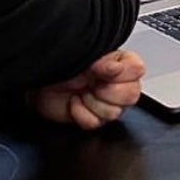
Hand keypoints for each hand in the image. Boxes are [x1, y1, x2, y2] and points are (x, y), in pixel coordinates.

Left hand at [30, 49, 145, 129]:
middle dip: (107, 91)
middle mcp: (118, 83)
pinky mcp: (95, 119)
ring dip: (92, 103)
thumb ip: (104, 60)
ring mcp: (107, 102)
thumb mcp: (87, 56)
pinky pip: (97, 124)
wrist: (41, 85)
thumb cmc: (63, 66)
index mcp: (121, 63)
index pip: (138, 70)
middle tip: (92, 84)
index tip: (102, 70)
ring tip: (82, 92)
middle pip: (131, 95)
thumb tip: (115, 69)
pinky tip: (75, 103)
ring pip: (115, 113)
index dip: (121, 73)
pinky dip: (81, 114)